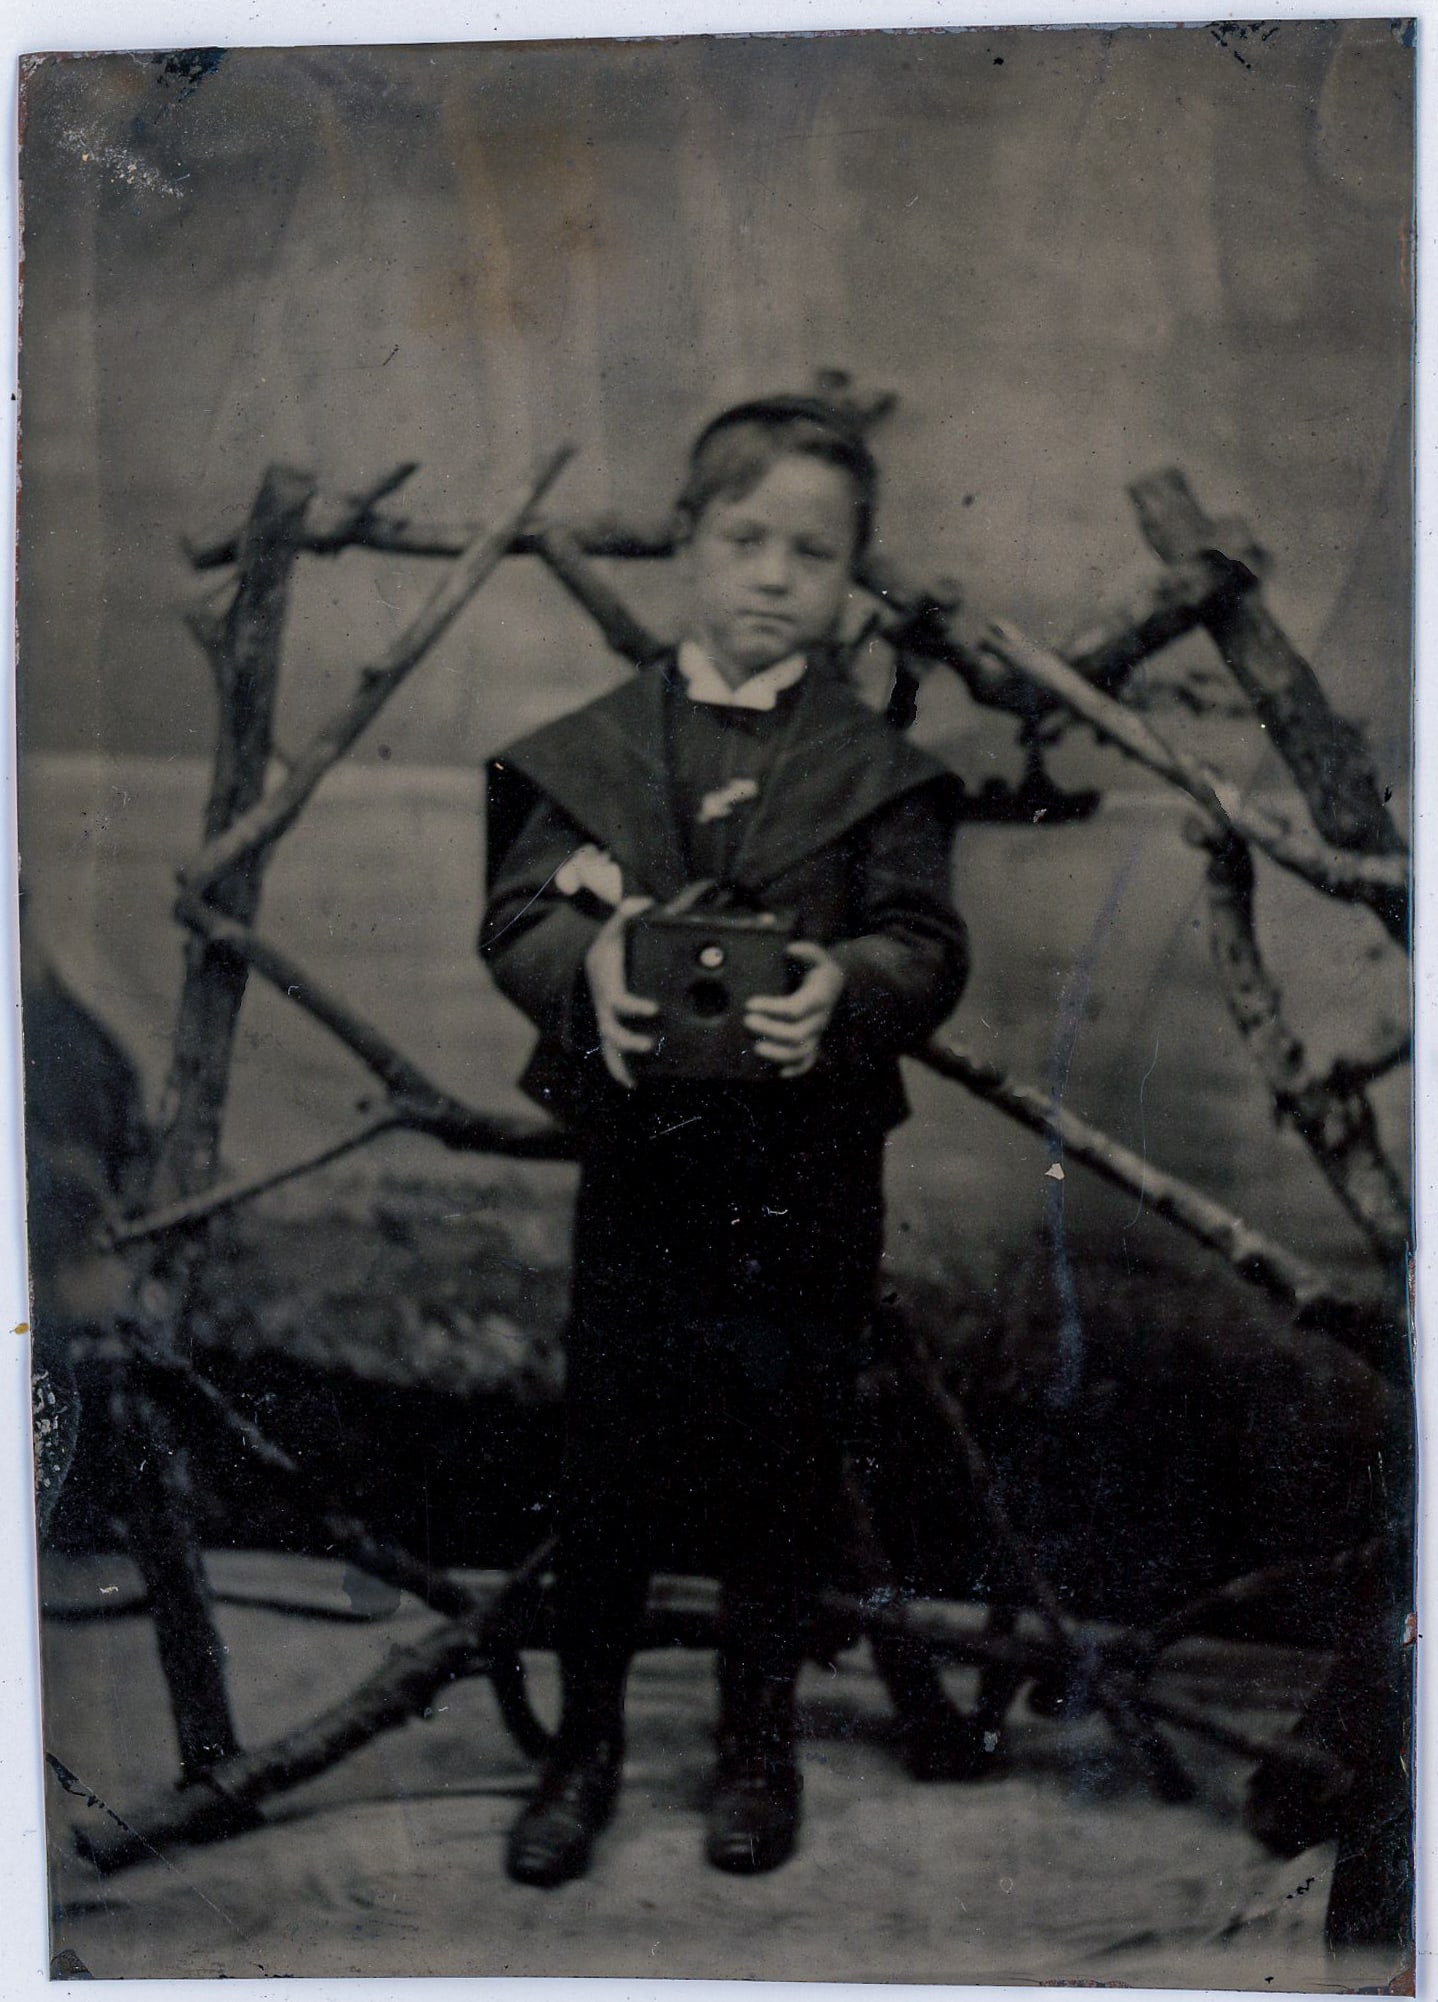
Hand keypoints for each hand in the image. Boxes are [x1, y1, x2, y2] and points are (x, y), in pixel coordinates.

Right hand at [584, 895, 656, 1088]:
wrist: (591, 968)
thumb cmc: (607, 952)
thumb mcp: (613, 932)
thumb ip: (626, 916)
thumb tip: (641, 901)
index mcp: (608, 988)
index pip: (619, 1002)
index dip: (635, 1007)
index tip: (654, 1009)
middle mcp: (605, 1011)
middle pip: (612, 1033)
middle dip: (630, 1041)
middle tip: (651, 1042)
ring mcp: (606, 1024)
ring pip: (609, 1050)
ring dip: (621, 1064)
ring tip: (635, 1080)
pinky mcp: (612, 1033)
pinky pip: (612, 1057)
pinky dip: (619, 1072)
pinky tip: (632, 1085)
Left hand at [744, 941, 845, 1078]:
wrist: (836, 988)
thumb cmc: (821, 971)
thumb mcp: (819, 957)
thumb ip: (808, 951)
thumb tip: (791, 949)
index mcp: (819, 999)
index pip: (794, 1009)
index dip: (771, 1008)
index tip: (749, 1003)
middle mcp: (819, 1020)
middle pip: (795, 1034)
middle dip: (769, 1030)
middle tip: (746, 1022)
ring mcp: (816, 1034)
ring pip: (800, 1053)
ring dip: (777, 1054)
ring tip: (755, 1048)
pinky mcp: (814, 1043)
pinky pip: (808, 1063)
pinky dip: (795, 1070)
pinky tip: (779, 1073)